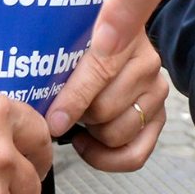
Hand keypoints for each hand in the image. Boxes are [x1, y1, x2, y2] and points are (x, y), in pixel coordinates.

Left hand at [55, 29, 168, 171]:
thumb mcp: (71, 38)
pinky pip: (134, 155)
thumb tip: (35, 98)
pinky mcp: (159, 117)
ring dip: (92, 133)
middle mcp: (147, 63)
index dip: (76, 98)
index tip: (54, 120)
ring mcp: (156, 91)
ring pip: (116, 134)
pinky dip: (106, 158)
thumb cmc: (86, 44)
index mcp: (126, 35)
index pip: (102, 70)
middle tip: (63, 109)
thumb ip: (56, 56)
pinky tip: (89, 142)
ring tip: (81, 119)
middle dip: (78, 116)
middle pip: (105, 109)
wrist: (114, 39)